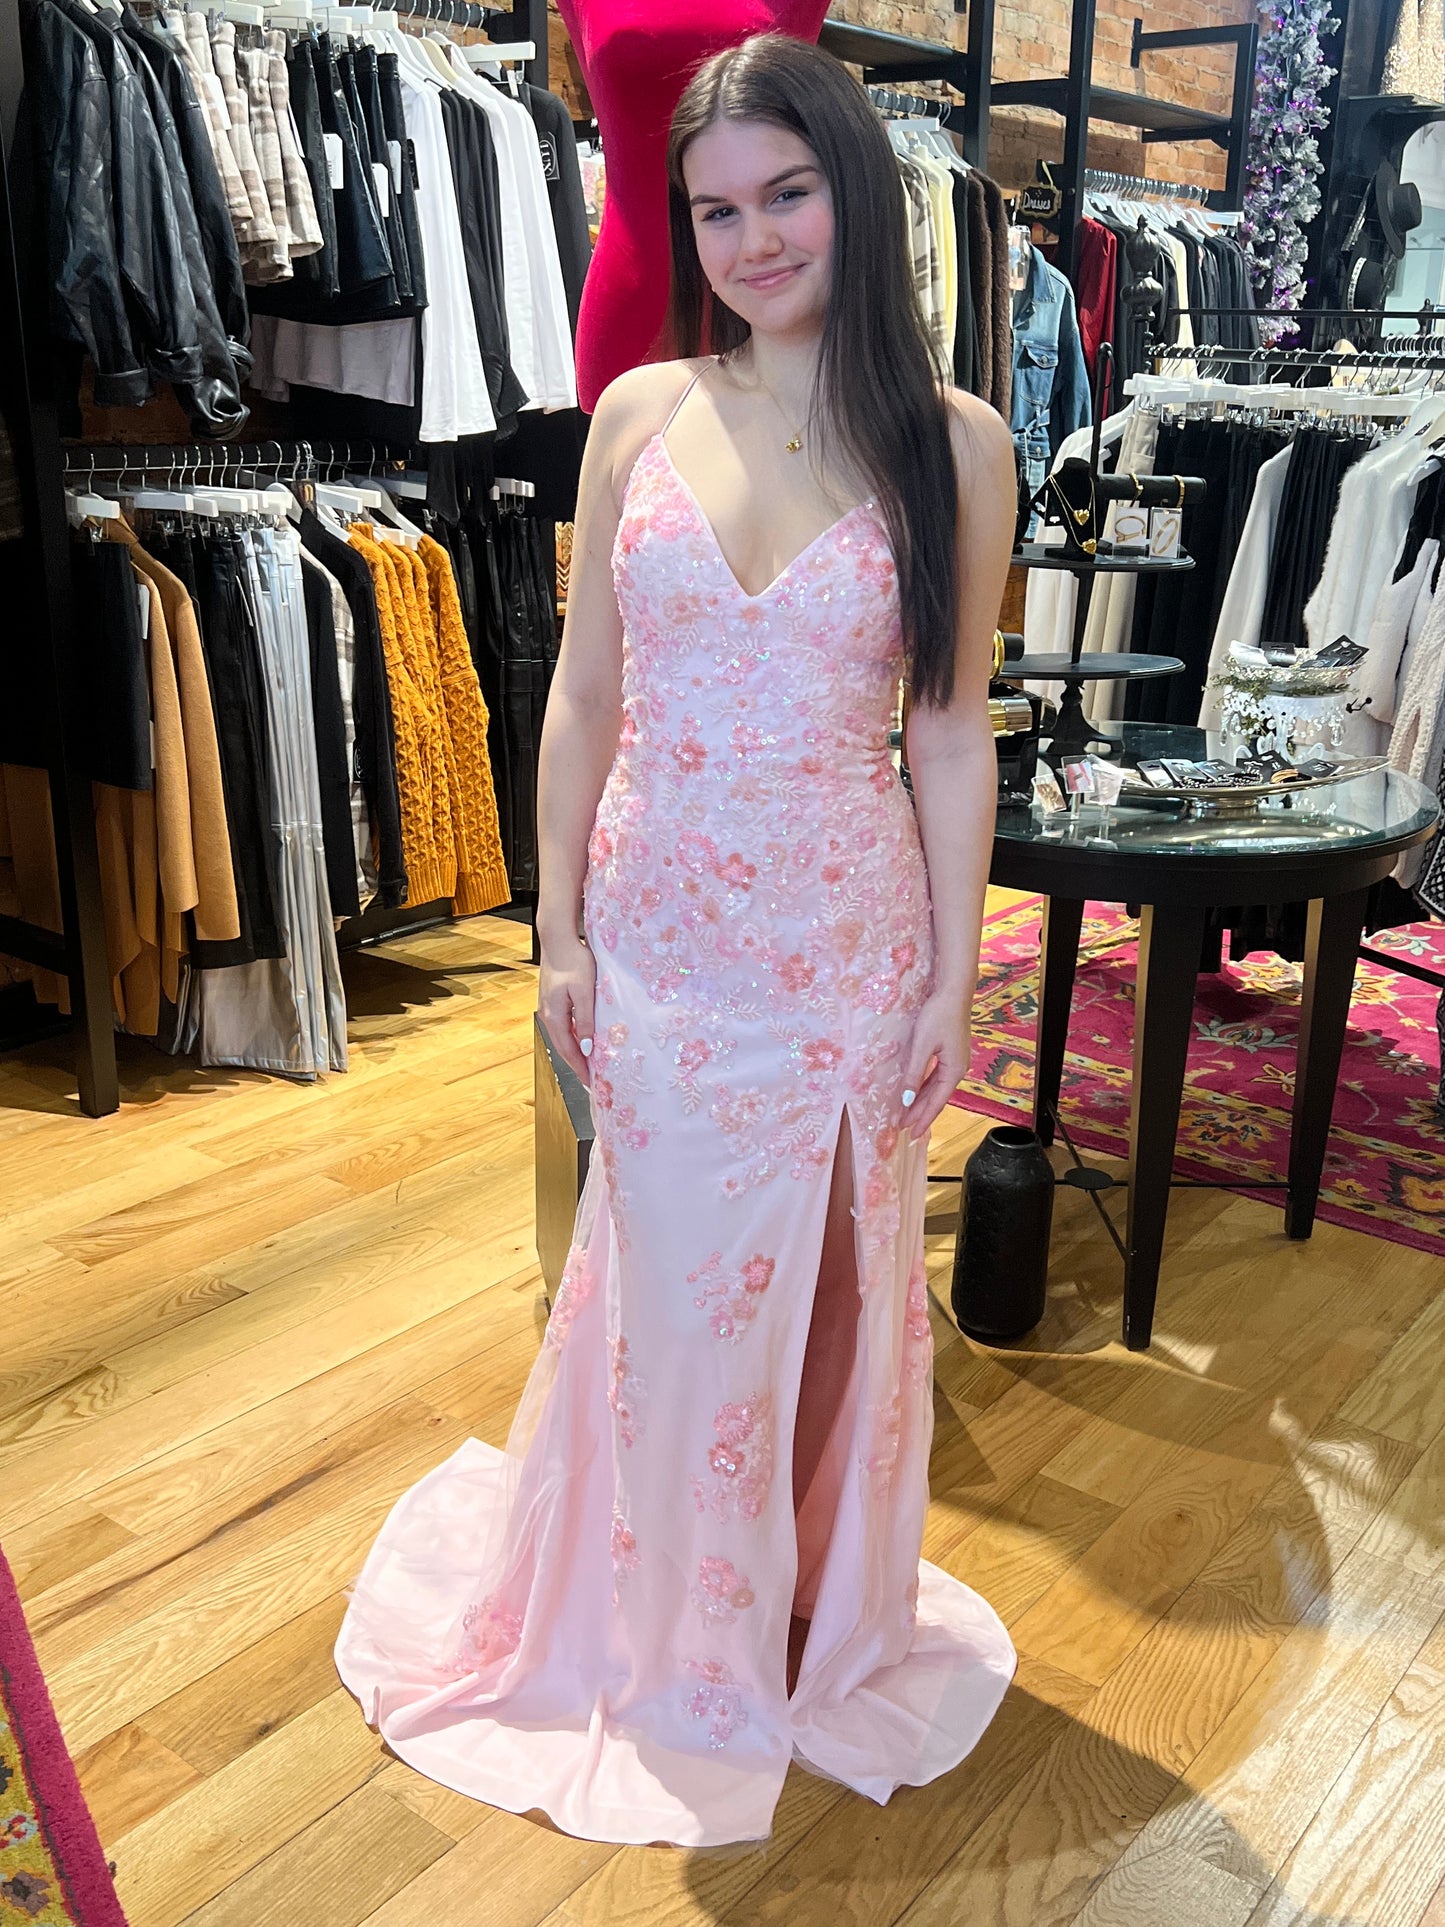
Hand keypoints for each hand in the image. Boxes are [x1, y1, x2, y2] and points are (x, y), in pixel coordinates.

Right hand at [538, 933, 596, 1086]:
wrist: (558, 939)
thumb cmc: (574, 962)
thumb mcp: (584, 992)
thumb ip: (585, 1021)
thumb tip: (586, 1048)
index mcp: (554, 1016)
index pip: (568, 1050)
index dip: (580, 1068)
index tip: (591, 1082)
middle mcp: (548, 1015)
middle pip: (563, 1046)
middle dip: (577, 1064)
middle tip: (592, 1079)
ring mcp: (548, 1007)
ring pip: (563, 1036)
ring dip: (575, 1051)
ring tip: (589, 1063)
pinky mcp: (552, 999)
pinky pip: (563, 1025)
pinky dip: (573, 1037)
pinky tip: (582, 1038)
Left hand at [900, 989, 971, 1141]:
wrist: (953, 992)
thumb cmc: (938, 1016)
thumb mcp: (923, 1046)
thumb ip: (915, 1073)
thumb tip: (908, 1099)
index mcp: (954, 1071)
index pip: (936, 1103)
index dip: (923, 1119)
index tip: (910, 1134)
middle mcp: (957, 1069)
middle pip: (937, 1098)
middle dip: (921, 1114)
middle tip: (904, 1130)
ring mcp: (955, 1061)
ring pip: (936, 1088)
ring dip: (922, 1102)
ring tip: (908, 1116)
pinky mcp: (950, 1053)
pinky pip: (936, 1077)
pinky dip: (925, 1088)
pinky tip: (916, 1093)